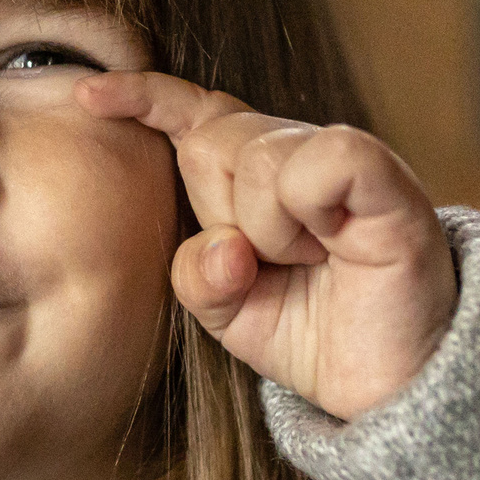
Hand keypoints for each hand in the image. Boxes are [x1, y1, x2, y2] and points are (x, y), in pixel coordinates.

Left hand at [77, 73, 455, 420]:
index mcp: (258, 176)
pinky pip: (320, 159)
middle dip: (224, 213)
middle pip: (212, 141)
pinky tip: (334, 241)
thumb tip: (222, 248)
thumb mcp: (230, 313)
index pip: (196, 116)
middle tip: (278, 264)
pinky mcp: (384, 178)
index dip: (144, 97)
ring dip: (269, 230)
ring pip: (258, 156)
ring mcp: (343, 159)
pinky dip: (307, 208)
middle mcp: (298, 154)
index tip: (87, 96)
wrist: (391, 383)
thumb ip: (196, 276)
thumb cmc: (314, 334)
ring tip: (313, 261)